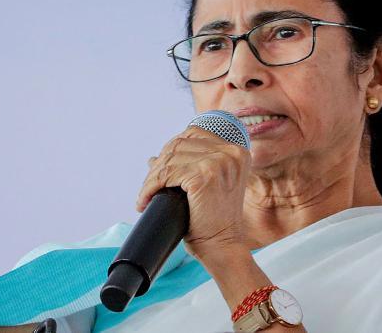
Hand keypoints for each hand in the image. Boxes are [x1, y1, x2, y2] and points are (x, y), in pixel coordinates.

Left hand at [136, 126, 251, 259]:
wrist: (222, 246)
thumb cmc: (214, 221)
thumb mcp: (206, 187)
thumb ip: (188, 167)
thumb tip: (153, 158)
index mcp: (236, 151)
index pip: (194, 134)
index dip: (172, 149)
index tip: (160, 168)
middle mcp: (230, 153)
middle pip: (179, 145)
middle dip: (159, 165)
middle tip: (149, 186)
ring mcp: (218, 163)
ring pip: (170, 159)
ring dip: (151, 178)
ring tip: (145, 195)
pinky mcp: (204, 176)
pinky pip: (166, 175)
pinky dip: (150, 187)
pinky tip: (145, 199)